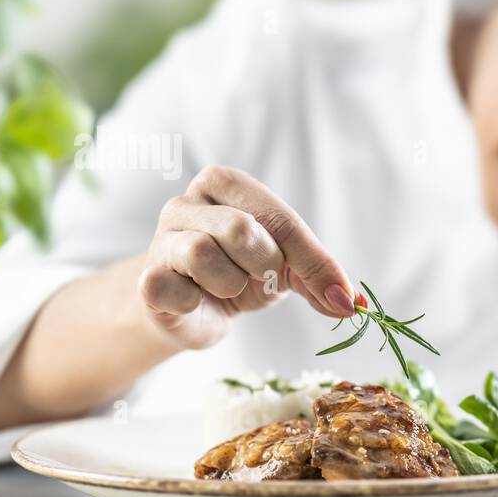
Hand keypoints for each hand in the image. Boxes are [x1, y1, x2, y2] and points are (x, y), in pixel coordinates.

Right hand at [137, 164, 356, 349]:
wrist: (193, 312)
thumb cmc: (242, 274)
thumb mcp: (288, 266)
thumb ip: (318, 274)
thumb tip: (351, 304)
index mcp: (225, 184)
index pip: (279, 218)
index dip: (312, 261)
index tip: (340, 297)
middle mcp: (186, 202)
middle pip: (242, 230)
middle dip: (264, 266)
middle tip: (259, 277)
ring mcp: (160, 237)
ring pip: (205, 256)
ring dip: (231, 285)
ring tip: (226, 287)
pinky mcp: (145, 278)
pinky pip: (173, 288)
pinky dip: (195, 302)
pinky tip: (196, 301)